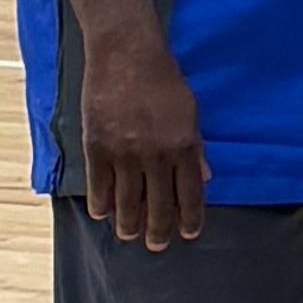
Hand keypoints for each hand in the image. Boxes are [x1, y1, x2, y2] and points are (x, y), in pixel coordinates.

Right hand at [77, 42, 207, 248]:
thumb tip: (205, 177)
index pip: (190, 193)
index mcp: (183, 145)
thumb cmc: (164, 80)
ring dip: (128, 222)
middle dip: (158, 229)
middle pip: (158, 203)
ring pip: (127, 199)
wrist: (127, 56)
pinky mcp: (97, 145)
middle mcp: (155, 154)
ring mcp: (124, 152)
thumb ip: (196, 147)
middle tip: (157, 246)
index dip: (189, 217)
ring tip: (128, 235)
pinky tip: (102, 213)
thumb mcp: (191, 112)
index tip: (188, 234)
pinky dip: (100, 201)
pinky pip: (98, 183)